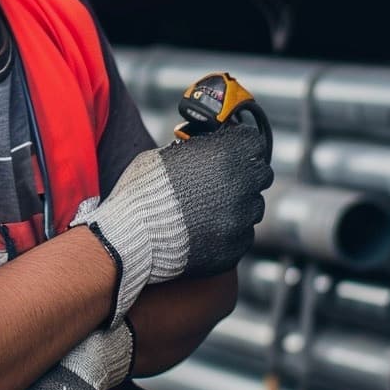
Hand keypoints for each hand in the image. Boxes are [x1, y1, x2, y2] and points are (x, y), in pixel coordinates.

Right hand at [71, 125, 272, 325]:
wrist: (128, 237)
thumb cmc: (140, 193)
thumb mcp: (163, 155)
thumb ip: (194, 151)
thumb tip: (205, 148)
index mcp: (224, 156)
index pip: (254, 141)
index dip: (241, 143)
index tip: (232, 147)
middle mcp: (240, 187)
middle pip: (261, 173)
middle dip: (245, 173)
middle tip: (222, 177)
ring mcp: (239, 221)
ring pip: (253, 206)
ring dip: (238, 203)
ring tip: (207, 206)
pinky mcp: (234, 248)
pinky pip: (242, 234)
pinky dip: (228, 230)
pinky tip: (203, 227)